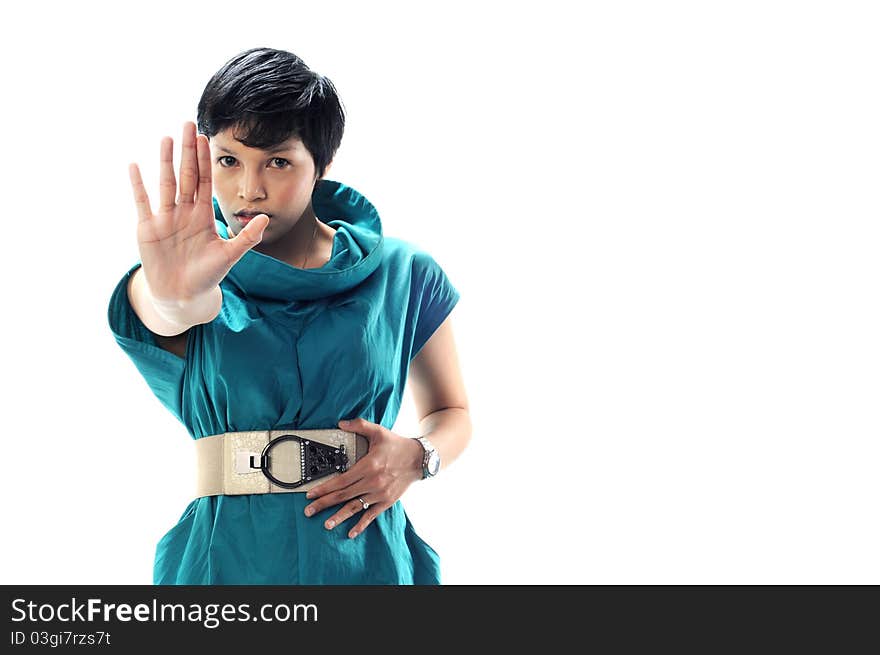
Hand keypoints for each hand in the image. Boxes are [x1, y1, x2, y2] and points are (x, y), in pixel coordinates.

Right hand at [127, 121, 269, 315]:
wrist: (183, 295)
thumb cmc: (207, 276)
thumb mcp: (229, 256)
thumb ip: (247, 238)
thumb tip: (265, 218)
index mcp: (204, 215)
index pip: (205, 181)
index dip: (205, 160)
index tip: (206, 138)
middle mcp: (184, 212)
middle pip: (186, 175)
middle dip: (187, 151)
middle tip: (188, 124)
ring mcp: (166, 218)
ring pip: (166, 184)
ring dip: (165, 161)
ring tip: (166, 138)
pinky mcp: (148, 228)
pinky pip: (143, 202)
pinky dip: (138, 185)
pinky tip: (134, 166)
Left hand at [303, 418, 423, 538]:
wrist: (419, 459)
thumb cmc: (397, 445)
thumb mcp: (378, 431)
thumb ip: (359, 425)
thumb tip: (341, 423)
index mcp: (368, 466)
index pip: (340, 481)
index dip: (324, 488)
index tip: (311, 494)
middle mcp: (373, 482)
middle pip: (343, 496)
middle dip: (324, 504)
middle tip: (309, 511)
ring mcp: (380, 494)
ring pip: (355, 507)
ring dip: (339, 517)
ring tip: (326, 525)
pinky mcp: (387, 501)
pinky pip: (371, 515)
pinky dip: (361, 524)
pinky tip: (351, 532)